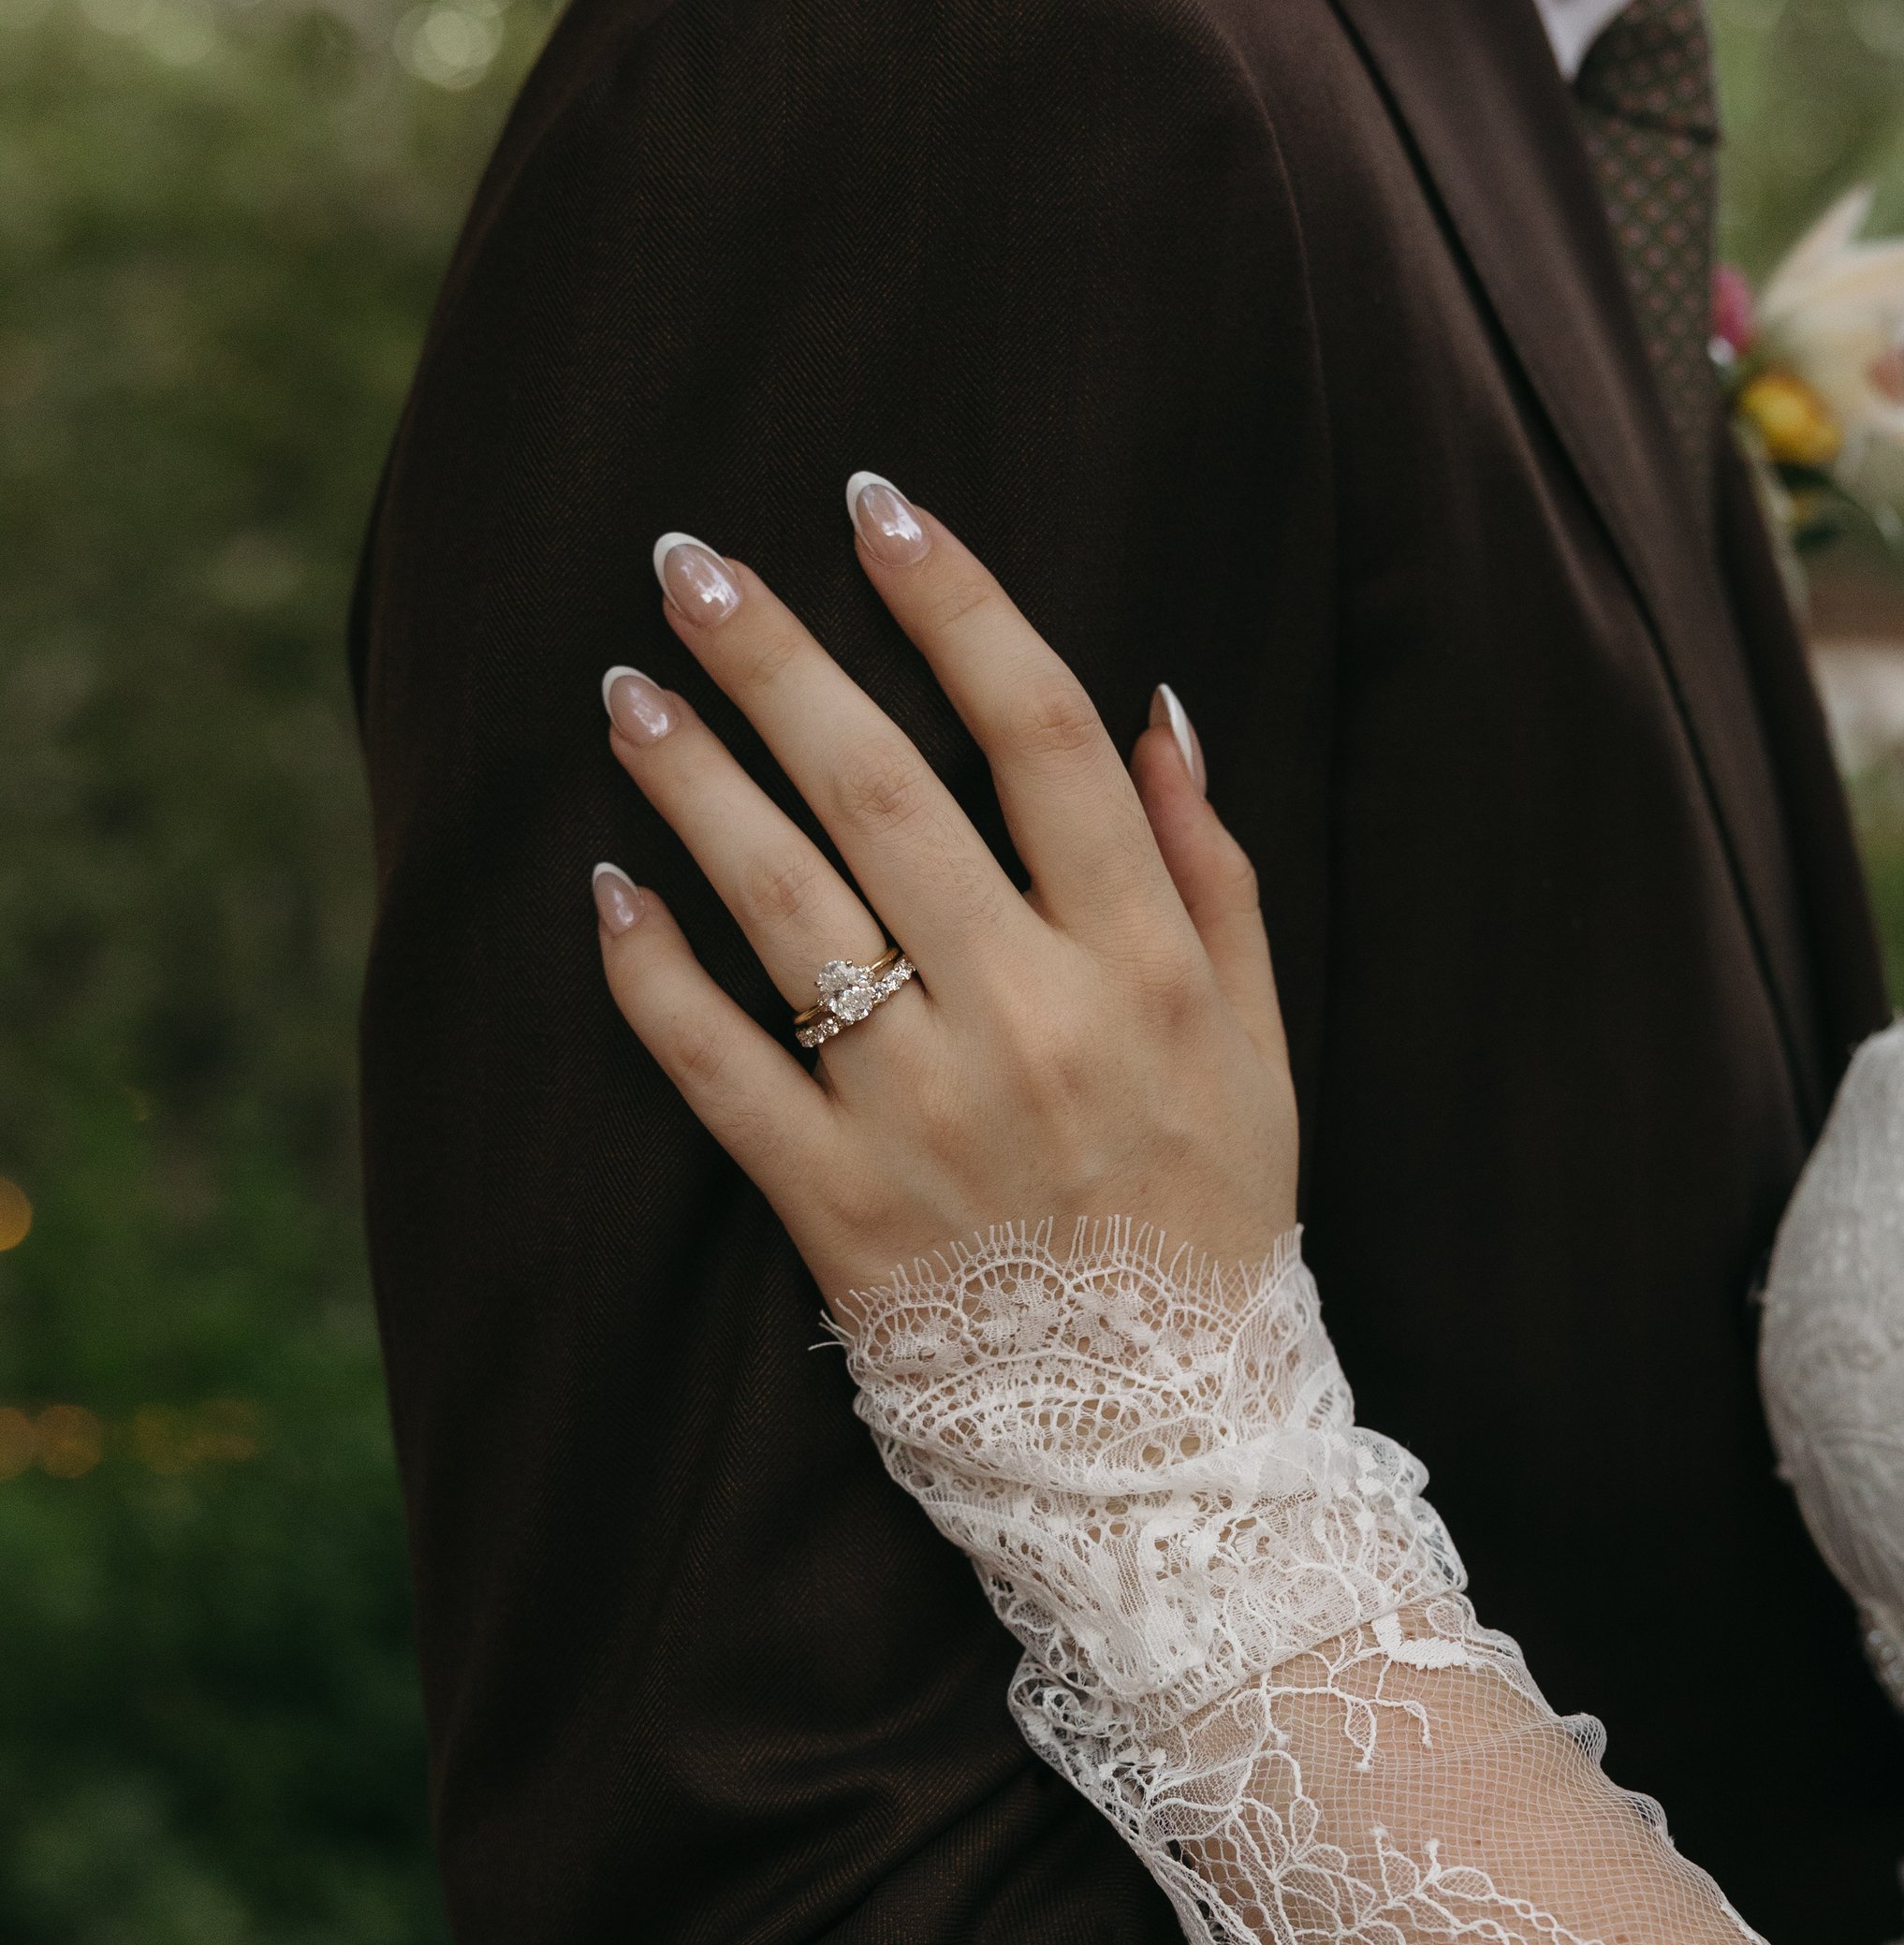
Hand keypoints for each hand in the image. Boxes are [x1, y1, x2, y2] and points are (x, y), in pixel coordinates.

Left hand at [589, 483, 1299, 1310]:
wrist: (1159, 1438)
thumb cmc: (1208, 1216)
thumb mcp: (1257, 1042)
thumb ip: (1209, 870)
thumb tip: (1155, 705)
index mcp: (1140, 966)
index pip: (1040, 736)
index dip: (956, 603)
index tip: (878, 506)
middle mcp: (1030, 1020)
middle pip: (883, 790)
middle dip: (777, 658)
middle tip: (688, 560)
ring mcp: (922, 1114)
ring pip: (783, 908)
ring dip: (692, 783)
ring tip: (625, 691)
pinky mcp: (834, 1205)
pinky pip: (717, 1067)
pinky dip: (652, 976)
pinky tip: (605, 889)